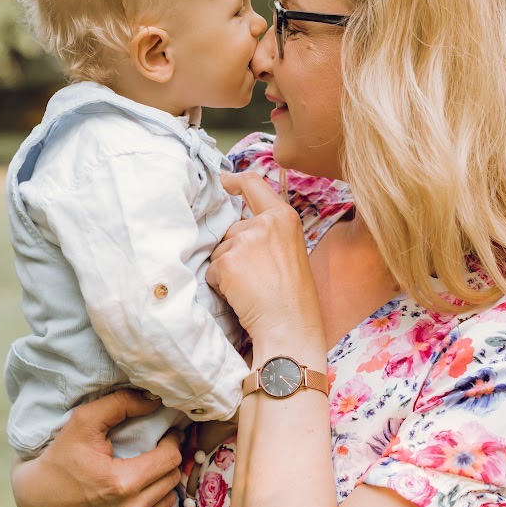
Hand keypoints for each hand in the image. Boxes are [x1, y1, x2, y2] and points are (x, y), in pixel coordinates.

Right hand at [10, 389, 182, 506]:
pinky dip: (152, 504)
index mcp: (122, 483)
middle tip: (157, 448)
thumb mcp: (84, 421)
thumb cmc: (60, 457)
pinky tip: (137, 492)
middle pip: (172, 479)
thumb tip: (155, 400)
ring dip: (161, 483)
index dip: (172, 441)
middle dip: (168, 460)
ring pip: (168, 500)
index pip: (170, 458)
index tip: (166, 433)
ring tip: (146, 469)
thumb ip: (121, 404)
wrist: (36, 501)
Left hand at [209, 170, 323, 347]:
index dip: (233, 180)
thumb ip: (268, 232)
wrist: (290, 325)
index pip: (254, 183)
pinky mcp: (228, 261)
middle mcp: (264, 223)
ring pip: (221, 250)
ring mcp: (245, 241)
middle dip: (234, 250)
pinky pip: (213, 269)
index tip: (223, 181)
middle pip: (233, 228)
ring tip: (251, 287)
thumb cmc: (292, 297)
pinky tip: (241, 295)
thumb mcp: (290, 250)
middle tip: (256, 277)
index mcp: (284, 216)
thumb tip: (237, 226)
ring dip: (227, 269)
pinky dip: (221, 284)